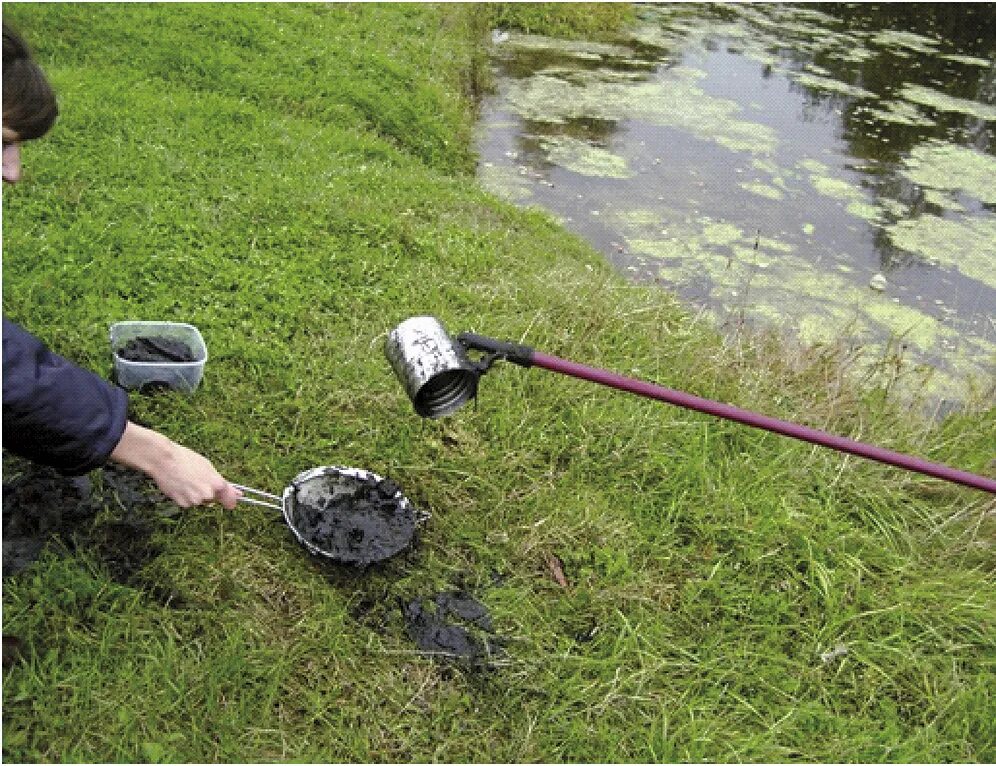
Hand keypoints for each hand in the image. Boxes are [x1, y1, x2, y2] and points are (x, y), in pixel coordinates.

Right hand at [110, 421, 240, 508]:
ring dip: (195, 495)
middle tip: (198, 480)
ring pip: (199, 501)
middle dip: (208, 493)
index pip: (230, 500)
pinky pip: (188, 503)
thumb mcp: (208, 467)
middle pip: (213, 499)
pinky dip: (185, 497)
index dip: (230, 500)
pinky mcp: (182, 504)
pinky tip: (180, 485)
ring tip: (187, 480)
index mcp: (217, 484)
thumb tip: (239, 494)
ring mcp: (194, 500)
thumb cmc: (186, 459)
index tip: (230, 502)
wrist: (164, 460)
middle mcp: (208, 495)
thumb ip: (223, 483)